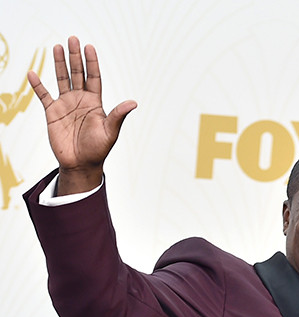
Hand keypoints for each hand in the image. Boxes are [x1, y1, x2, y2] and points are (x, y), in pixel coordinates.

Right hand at [27, 36, 136, 192]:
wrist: (81, 164)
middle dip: (75, 57)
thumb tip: (133, 103)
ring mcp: (66, 105)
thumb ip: (118, 115)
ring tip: (57, 46)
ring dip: (59, 64)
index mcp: (95, 103)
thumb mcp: (110, 132)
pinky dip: (38, 85)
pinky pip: (43, 95)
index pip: (94, 77)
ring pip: (62, 79)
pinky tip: (33, 73)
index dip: (92, 63)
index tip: (89, 47)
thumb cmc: (98, 150)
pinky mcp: (52, 112)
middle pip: (78, 73)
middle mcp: (81, 100)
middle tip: (72, 39)